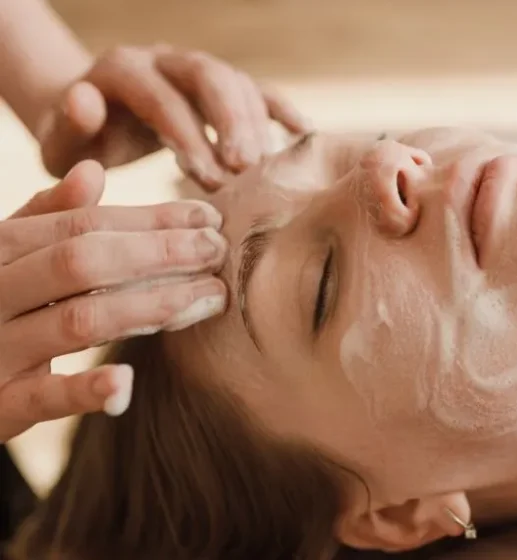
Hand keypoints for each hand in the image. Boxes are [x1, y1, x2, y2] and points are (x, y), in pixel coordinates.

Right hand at [0, 160, 228, 441]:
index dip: (151, 219)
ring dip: (151, 306)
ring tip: (211, 297)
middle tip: (219, 250)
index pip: (83, 225)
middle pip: (83, 262)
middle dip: (159, 252)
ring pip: (77, 320)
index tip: (209, 217)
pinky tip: (126, 382)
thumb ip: (46, 218)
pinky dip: (85, 389)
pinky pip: (42, 397)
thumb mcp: (7, 256)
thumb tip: (93, 170)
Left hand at [36, 44, 310, 190]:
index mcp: (123, 69)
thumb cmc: (83, 142)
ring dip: (256, 123)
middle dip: (231, 121)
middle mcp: (165, 59)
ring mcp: (197, 70)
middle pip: (208, 76)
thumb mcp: (62, 141)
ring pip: (237, 82)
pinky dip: (282, 110)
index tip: (207, 177)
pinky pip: (258, 90)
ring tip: (268, 168)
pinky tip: (304, 135)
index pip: (162, 97)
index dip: (187, 135)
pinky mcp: (221, 87)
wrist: (99, 121)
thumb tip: (88, 101)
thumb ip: (68, 125)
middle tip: (247, 166)